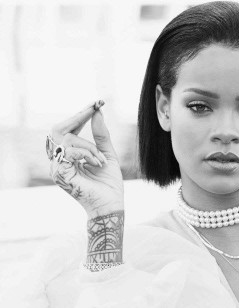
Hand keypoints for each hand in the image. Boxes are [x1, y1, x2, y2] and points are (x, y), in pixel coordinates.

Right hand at [48, 100, 123, 217]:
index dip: (80, 115)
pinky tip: (97, 163)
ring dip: (90, 146)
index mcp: (69, 155)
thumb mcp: (107, 154)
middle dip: (79, 117)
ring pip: (68, 139)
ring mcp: (57, 167)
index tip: (96, 103)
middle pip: (60, 129)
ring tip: (100, 160)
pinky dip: (87, 153)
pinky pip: (70, 151)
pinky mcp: (60, 174)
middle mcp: (60, 160)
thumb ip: (101, 135)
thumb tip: (98, 112)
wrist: (111, 204)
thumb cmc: (109, 184)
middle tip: (95, 108)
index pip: (67, 130)